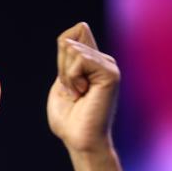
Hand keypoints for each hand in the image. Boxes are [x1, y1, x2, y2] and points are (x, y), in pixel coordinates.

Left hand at [47, 22, 127, 170]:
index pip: (76, 31)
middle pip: (69, 41)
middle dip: (61, 68)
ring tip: (78, 94)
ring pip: (74, 50)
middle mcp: (103, 60)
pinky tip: (82, 94)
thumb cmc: (68, 118)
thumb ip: (65, 59)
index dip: (62, 49)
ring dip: (67, 76)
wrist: (79, 139)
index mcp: (92, 62)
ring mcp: (109, 66)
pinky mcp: (111, 73)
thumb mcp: (61, 82)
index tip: (65, 79)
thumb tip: (69, 40)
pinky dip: (72, 78)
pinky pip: (80, 60)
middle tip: (72, 91)